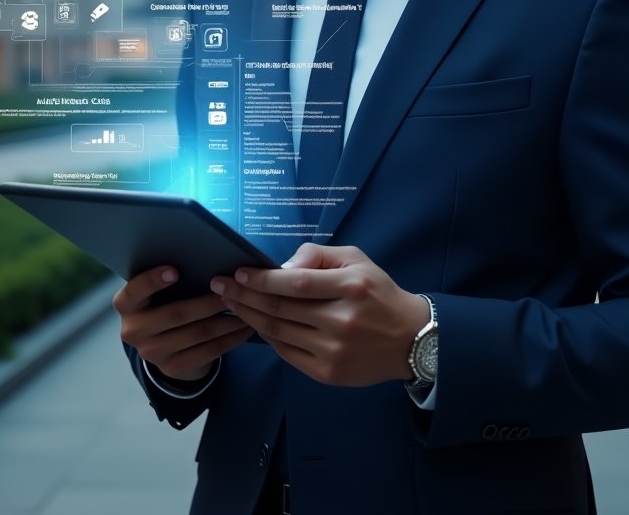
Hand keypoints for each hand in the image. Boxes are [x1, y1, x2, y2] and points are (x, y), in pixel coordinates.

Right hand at [113, 266, 252, 381]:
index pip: (135, 291)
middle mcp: (133, 331)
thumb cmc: (165, 302)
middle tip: (232, 290)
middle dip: (208, 301)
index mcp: (126, 305)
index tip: (176, 270)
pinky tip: (245, 328)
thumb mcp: (158, 291)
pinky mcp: (172, 368)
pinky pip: (208, 352)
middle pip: (176, 314)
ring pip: (197, 333)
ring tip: (246, 307)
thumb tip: (205, 258)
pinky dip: (230, 338)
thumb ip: (169, 277)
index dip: (153, 281)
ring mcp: (151, 353)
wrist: (163, 346)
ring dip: (226, 320)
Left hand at [210, 243, 427, 386]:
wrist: (409, 338)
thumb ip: (318, 256)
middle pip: (280, 309)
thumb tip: (281, 268)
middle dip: (244, 296)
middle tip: (219, 286)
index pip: (296, 284)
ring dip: (248, 316)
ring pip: (278, 332)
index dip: (262, 279)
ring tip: (229, 303)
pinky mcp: (327, 373)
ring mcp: (333, 350)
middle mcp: (341, 321)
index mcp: (350, 287)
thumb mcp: (356, 259)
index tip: (238, 272)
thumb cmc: (378, 293)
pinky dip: (266, 337)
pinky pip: (286, 353)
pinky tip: (253, 324)